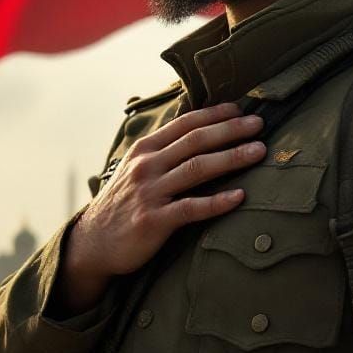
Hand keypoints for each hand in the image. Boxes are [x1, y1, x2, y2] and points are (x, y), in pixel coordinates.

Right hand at [57, 103, 264, 312]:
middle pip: (196, 141)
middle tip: (259, 123)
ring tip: (258, 151)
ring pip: (197, 169)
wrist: (94, 243)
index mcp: (144, 149)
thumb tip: (198, 134)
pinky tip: (240, 196)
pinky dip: (218, 201)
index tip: (240, 109)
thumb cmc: (123, 204)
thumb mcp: (135, 169)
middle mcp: (147, 166)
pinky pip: (192, 208)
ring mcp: (150, 192)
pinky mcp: (154, 220)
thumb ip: (163, 152)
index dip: (214, 114)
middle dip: (230, 130)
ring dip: (232, 158)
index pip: (184, 124)